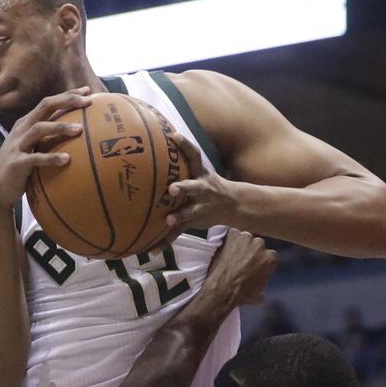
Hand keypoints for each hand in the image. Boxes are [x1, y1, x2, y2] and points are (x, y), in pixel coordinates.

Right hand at [0, 88, 92, 209]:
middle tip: (87, 101)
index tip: (87, 90)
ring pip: (39, 129)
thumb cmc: (20, 166)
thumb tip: (79, 133)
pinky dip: (51, 157)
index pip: (48, 103)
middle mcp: (22, 130)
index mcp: (26, 123)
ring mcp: (18, 145)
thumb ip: (49, 137)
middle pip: (44, 107)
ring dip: (60, 127)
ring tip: (80, 129)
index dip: (67, 95)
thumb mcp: (33, 147)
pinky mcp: (17, 163)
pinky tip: (67, 159)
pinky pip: (35, 158)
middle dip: (66, 101)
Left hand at [151, 131, 236, 248]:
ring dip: (179, 216)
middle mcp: (202, 189)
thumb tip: (157, 143)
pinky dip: (164, 242)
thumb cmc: (210, 185)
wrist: (235, 205)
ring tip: (168, 220)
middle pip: (193, 186)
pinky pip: (178, 232)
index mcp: (201, 175)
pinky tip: (150, 250)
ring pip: (189, 212)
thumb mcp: (202, 171)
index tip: (173, 135)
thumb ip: (182, 163)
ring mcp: (200, 206)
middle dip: (182, 187)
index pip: (194, 156)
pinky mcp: (194, 221)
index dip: (185, 145)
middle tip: (171, 188)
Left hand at [204, 230, 277, 306]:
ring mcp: (245, 238)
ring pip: (244, 237)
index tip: (254, 265)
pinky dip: (228, 238)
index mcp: (271, 258)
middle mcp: (261, 245)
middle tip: (242, 260)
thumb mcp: (258, 295)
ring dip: (240, 243)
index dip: (260, 260)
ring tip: (231, 254)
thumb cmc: (241, 294)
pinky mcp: (231, 235)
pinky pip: (231, 233)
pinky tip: (224, 246)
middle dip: (251, 250)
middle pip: (257, 244)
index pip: (268, 255)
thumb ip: (262, 286)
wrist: (222, 290)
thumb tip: (260, 294)